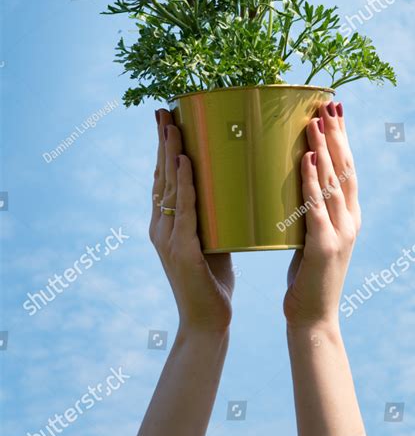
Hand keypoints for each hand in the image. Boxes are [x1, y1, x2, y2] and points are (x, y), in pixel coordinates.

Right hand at [150, 109, 233, 332]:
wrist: (208, 323)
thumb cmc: (213, 281)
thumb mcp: (213, 240)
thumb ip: (214, 217)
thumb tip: (233, 189)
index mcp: (166, 225)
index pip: (163, 180)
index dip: (164, 150)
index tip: (167, 120)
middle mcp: (161, 228)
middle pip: (160, 177)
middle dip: (162, 143)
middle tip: (163, 111)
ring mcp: (168, 240)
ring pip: (168, 188)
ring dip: (171, 154)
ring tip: (173, 125)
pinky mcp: (181, 252)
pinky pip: (184, 211)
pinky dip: (185, 184)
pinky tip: (187, 163)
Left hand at [284, 101, 360, 328]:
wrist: (312, 319)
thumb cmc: (305, 279)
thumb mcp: (310, 239)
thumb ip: (309, 214)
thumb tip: (292, 186)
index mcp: (348, 217)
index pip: (348, 169)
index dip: (342, 138)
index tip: (333, 110)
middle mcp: (350, 220)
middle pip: (345, 168)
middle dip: (337, 134)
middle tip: (328, 103)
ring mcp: (341, 233)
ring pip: (333, 182)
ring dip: (324, 148)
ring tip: (315, 120)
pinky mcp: (324, 247)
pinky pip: (317, 206)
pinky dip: (312, 181)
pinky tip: (307, 159)